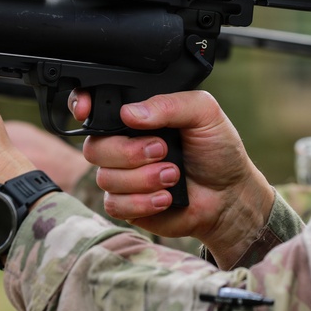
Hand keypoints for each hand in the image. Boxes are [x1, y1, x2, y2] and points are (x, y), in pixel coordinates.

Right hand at [72, 89, 274, 267]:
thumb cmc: (217, 150)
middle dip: (128, 151)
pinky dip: (143, 201)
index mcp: (138, 116)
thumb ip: (169, 105)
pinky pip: (114, 204)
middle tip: (162, 150)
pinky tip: (167, 197)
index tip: (86, 111)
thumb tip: (129, 112)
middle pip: (94, 146)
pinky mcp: (127, 205)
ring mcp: (123, 175)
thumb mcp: (204, 114)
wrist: (229, 194)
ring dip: (143, 178)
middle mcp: (124, 143)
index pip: (95, 105)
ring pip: (105, 177)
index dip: (81, 105)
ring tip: (173, 175)